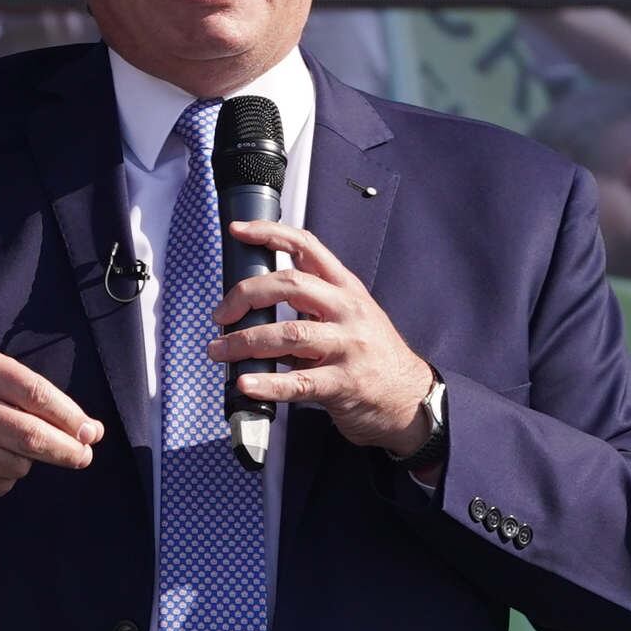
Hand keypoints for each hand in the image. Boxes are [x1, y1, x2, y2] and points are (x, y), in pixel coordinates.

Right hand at [0, 347, 100, 498]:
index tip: (91, 432)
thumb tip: (88, 431)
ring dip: (27, 461)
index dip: (69, 417)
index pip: (35, 394)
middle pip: (28, 435)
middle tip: (83, 455)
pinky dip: (5, 477)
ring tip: (12, 447)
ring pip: (16, 465)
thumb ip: (38, 396)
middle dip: (65, 450)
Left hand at [206, 222, 435, 450]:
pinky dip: (268, 384)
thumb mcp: (352, 317)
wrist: (411, 399)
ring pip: (289, 334)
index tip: (239, 230)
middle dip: (246, 295)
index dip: (270, 233)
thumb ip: (313, 305)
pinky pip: (299, 382)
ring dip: (245, 341)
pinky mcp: (345, 383)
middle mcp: (348, 311)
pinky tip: (246, 383)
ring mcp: (348, 347)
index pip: (307, 246)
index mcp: (346, 289)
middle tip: (222, 315)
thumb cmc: (374, 358)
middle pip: (291, 285)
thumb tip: (256, 303)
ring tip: (219, 351)